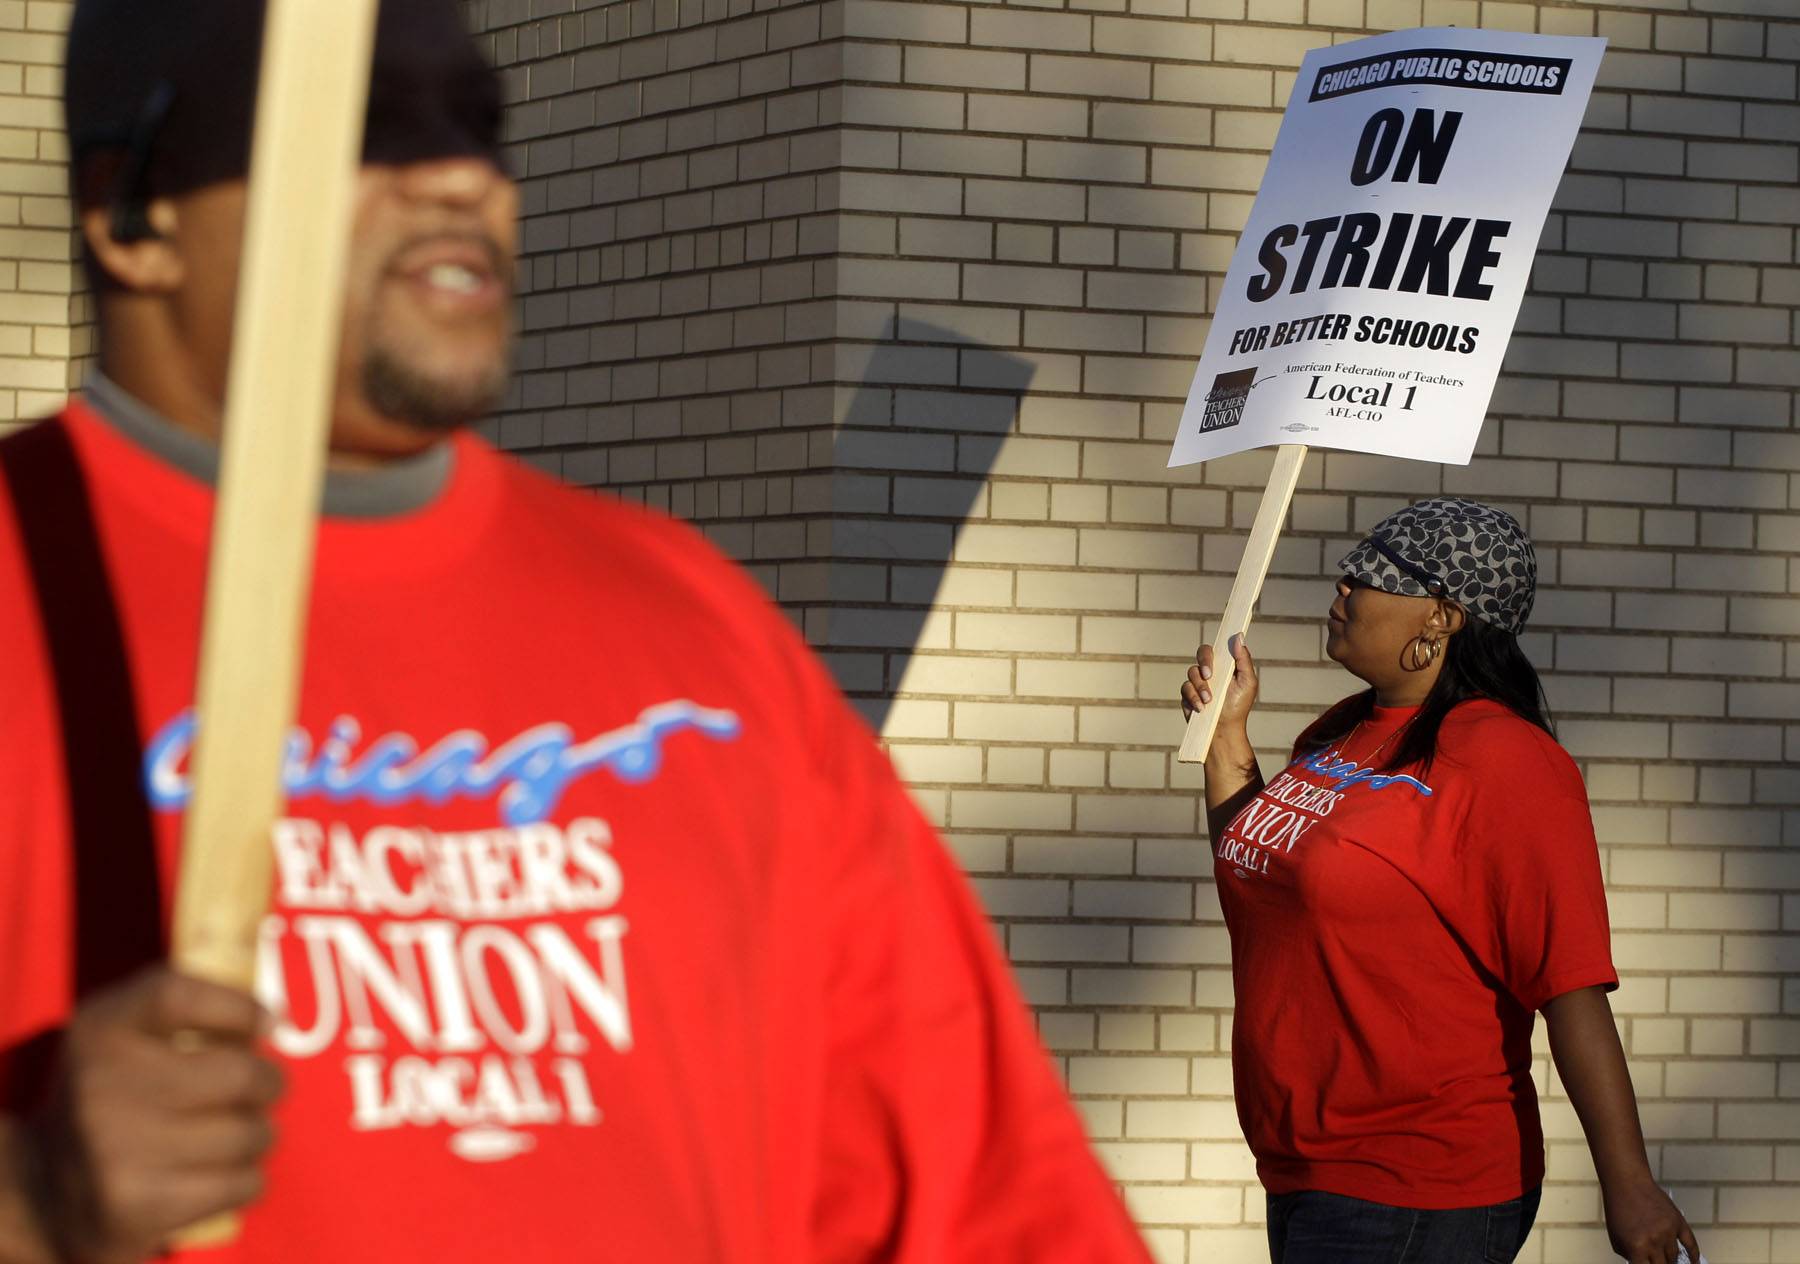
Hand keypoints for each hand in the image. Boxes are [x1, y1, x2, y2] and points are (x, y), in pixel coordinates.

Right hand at [28, 966, 283, 1261]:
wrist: (46, 1190)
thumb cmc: (115, 1096)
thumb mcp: (126, 1035)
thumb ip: (191, 1008)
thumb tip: (275, 1020)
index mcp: (100, 1030)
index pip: (176, 996)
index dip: (238, 1006)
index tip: (270, 1023)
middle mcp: (100, 1086)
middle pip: (238, 1075)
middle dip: (268, 1083)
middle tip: (264, 1089)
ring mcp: (113, 1151)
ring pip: (246, 1134)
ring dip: (259, 1134)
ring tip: (240, 1133)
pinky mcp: (134, 1208)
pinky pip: (239, 1184)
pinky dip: (248, 1178)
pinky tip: (226, 1173)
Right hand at [1181, 637, 1258, 732]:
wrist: (1225, 729)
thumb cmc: (1239, 706)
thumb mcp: (1248, 682)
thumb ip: (1243, 659)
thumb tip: (1238, 636)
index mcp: (1224, 665)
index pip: (1215, 649)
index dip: (1212, 650)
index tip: (1214, 658)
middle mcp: (1209, 671)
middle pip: (1201, 654)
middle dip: (1204, 663)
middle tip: (1209, 676)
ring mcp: (1197, 682)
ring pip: (1192, 673)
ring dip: (1201, 687)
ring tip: (1209, 701)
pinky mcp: (1187, 695)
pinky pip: (1185, 688)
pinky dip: (1194, 697)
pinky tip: (1202, 708)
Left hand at [1602, 1175, 1699, 1263]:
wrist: (1627, 1183)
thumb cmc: (1618, 1209)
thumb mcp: (1616, 1237)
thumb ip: (1630, 1255)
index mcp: (1637, 1248)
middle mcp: (1654, 1242)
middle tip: (1658, 1263)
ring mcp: (1668, 1232)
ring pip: (1675, 1257)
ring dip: (1671, 1260)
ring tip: (1666, 1260)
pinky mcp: (1677, 1222)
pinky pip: (1691, 1244)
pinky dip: (1694, 1256)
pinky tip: (1693, 1262)